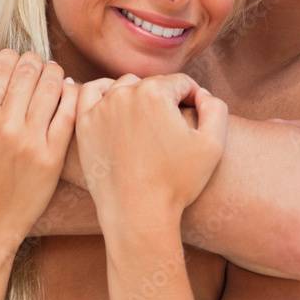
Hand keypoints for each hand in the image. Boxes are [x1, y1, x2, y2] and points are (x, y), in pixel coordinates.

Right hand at [0, 49, 77, 255]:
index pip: (1, 68)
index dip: (9, 56)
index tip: (13, 60)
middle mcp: (6, 127)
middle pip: (28, 71)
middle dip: (33, 60)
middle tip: (35, 63)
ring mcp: (32, 142)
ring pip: (51, 86)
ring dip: (53, 71)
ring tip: (51, 72)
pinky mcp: (54, 156)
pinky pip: (69, 112)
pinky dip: (70, 93)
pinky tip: (67, 89)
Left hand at [76, 72, 227, 223]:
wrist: (138, 216)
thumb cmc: (177, 182)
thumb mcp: (213, 144)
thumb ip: (215, 107)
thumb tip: (201, 93)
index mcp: (155, 92)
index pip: (182, 83)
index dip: (194, 99)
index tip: (196, 120)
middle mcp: (125, 94)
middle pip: (154, 84)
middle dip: (167, 100)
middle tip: (172, 128)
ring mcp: (100, 109)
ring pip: (125, 87)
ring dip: (138, 97)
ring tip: (148, 122)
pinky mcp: (84, 125)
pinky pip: (90, 94)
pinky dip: (103, 93)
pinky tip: (115, 106)